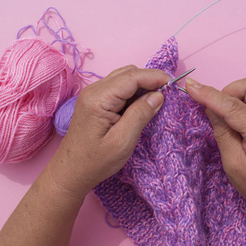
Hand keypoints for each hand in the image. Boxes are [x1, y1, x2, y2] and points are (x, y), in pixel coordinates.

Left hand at [48, 65, 169, 199]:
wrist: (71, 172)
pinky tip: (141, 105)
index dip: (155, 77)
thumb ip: (140, 115)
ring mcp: (93, 94)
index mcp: (99, 99)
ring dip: (142, 85)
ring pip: (124, 78)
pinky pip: (118, 88)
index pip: (132, 77)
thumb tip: (158, 96)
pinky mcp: (95, 101)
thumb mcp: (123, 142)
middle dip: (149, 80)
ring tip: (157, 101)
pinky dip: (133, 92)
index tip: (173, 85)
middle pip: (128, 73)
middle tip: (167, 95)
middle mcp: (94, 90)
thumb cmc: (96, 161)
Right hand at [186, 75, 245, 218]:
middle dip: (230, 92)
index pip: (232, 106)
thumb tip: (210, 108)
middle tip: (219, 112)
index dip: (209, 94)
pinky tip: (245, 129)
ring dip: (239, 98)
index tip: (190, 86)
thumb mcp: (233, 165)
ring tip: (231, 122)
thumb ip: (222, 133)